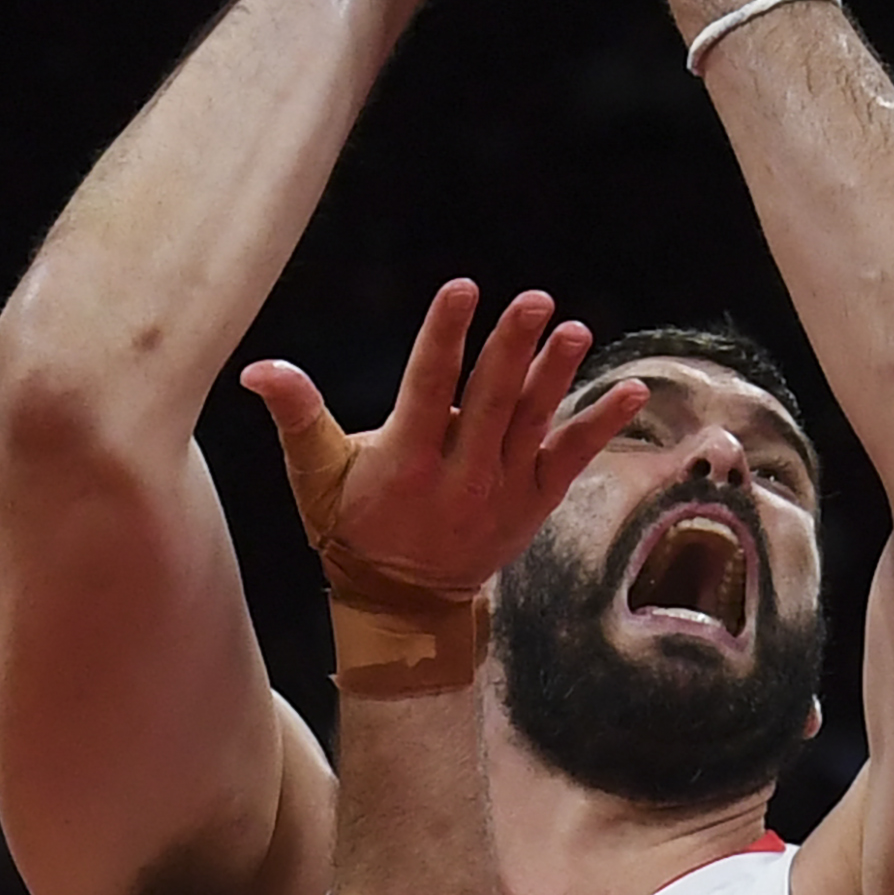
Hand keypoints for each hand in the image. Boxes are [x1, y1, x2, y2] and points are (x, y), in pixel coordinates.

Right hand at [240, 281, 644, 604]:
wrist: (404, 604)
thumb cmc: (351, 526)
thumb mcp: (315, 476)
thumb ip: (296, 416)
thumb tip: (260, 368)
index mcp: (405, 461)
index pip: (427, 387)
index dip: (445, 336)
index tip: (461, 290)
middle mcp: (459, 476)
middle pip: (490, 401)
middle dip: (511, 347)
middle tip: (532, 300)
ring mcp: (502, 491)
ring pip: (534, 423)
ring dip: (556, 374)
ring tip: (574, 330)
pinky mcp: (534, 503)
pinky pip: (572, 457)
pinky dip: (602, 424)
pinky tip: (633, 389)